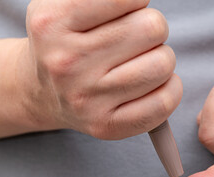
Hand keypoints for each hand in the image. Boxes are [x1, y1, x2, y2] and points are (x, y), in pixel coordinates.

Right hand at [19, 0, 181, 138]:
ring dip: (161, 59)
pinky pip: (164, 102)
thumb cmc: (67, 44)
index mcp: (53, 22)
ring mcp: (87, 99)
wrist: (43, 92)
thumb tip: (142, 1)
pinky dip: (170, 88)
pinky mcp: (106, 126)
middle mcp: (67, 63)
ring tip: (140, 62)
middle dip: (151, 30)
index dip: (136, 2)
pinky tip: (153, 84)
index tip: (127, 11)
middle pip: (153, 28)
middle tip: (135, 40)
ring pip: (163, 64)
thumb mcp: (66, 5)